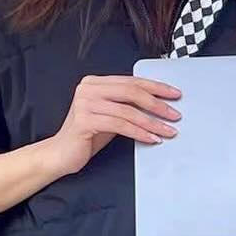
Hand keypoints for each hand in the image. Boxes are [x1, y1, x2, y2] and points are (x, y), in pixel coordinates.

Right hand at [43, 75, 180, 177]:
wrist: (60, 154)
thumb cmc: (87, 136)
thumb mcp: (111, 115)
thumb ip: (127, 106)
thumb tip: (159, 105)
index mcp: (95, 82)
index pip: (132, 81)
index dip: (156, 87)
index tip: (175, 94)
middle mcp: (88, 88)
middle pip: (132, 92)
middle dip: (158, 104)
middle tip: (174, 114)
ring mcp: (84, 103)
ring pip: (128, 111)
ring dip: (152, 122)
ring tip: (167, 131)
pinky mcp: (84, 120)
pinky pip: (120, 125)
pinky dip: (139, 132)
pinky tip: (152, 139)